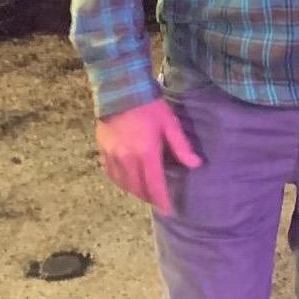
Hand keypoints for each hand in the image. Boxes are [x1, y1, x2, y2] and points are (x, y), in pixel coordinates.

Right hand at [95, 96, 199, 213]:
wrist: (121, 89)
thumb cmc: (150, 105)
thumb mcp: (170, 123)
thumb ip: (181, 146)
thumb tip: (195, 164)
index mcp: (146, 153)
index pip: (154, 185)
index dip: (161, 200)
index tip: (167, 210)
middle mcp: (128, 159)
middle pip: (138, 188)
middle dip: (148, 197)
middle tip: (157, 199)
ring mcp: (113, 156)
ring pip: (123, 183)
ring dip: (134, 190)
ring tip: (143, 190)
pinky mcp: (102, 150)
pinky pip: (110, 173)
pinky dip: (119, 180)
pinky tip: (126, 178)